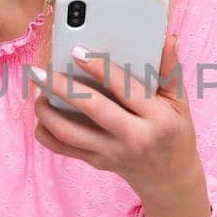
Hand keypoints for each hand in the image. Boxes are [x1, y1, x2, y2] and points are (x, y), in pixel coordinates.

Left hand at [27, 33, 202, 203]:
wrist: (170, 178)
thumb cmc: (174, 132)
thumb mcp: (180, 102)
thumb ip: (170, 69)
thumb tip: (168, 38)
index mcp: (157, 118)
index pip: (125, 89)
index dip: (100, 68)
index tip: (77, 51)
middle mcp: (133, 137)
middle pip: (92, 109)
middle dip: (62, 88)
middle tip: (40, 71)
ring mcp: (112, 152)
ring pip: (70, 133)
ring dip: (47, 112)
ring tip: (37, 91)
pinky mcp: (97, 162)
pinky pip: (63, 149)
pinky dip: (46, 133)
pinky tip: (41, 114)